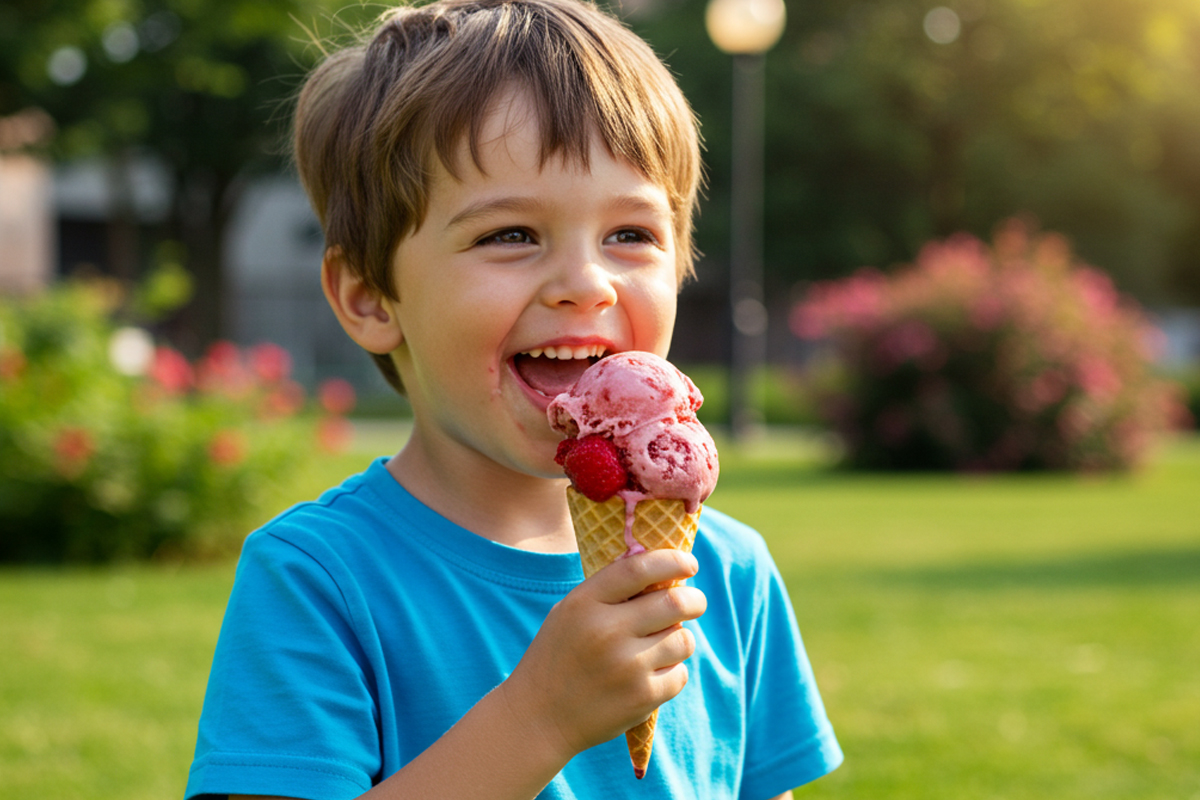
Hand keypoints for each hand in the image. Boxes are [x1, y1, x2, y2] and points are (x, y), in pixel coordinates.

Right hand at [501, 549, 706, 761]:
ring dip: (680, 638)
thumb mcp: (569, 612)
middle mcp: (607, 631)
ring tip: (662, 644)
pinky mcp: (641, 698)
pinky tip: (651, 674)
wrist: (538, 717)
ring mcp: (627, 666)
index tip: (689, 563)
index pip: (639, 568)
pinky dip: (673, 671)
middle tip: (695, 602)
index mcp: (585, 603)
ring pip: (683, 639)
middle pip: (675, 602)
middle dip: (695, 600)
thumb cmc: (559, 656)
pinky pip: (680, 674)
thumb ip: (608, 589)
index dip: (673, 560)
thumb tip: (657, 565)